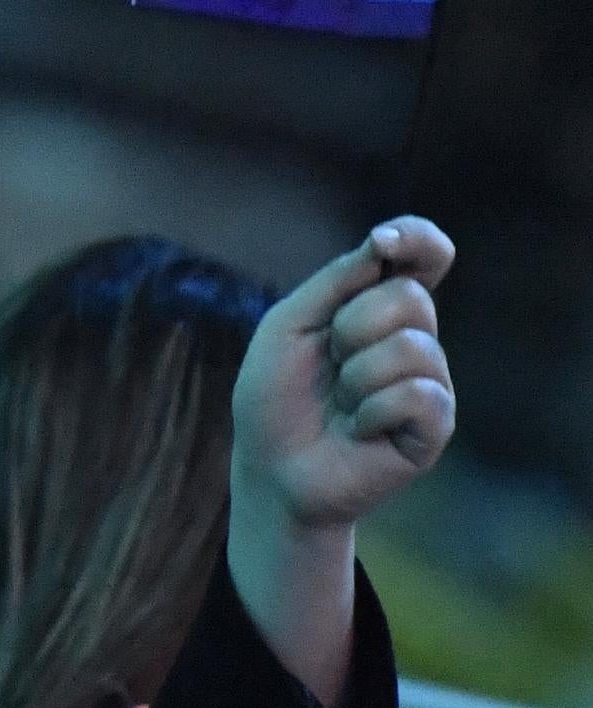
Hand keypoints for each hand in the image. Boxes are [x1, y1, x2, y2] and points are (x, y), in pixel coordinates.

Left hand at [231, 218, 456, 534]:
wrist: (271, 468)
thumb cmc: (274, 397)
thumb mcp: (288, 325)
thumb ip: (336, 281)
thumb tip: (384, 241)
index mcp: (378, 306)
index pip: (423, 256)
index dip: (417, 239)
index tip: (383, 243)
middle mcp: (412, 338)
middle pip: (410, 298)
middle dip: (351, 327)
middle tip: (328, 361)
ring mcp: (429, 381)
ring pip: (412, 348)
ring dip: (356, 376)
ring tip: (341, 402)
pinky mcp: (436, 425)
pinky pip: (418, 395)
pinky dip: (372, 410)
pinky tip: (359, 429)